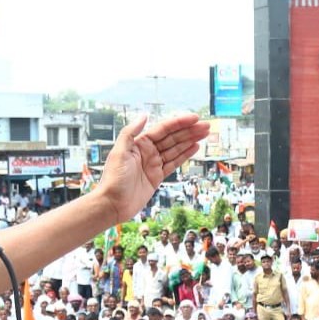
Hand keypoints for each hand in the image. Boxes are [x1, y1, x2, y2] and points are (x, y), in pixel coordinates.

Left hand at [94, 114, 209, 222]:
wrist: (112, 204)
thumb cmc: (113, 179)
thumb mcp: (119, 152)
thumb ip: (130, 132)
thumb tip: (144, 115)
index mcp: (139, 143)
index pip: (163, 129)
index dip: (179, 123)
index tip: (194, 118)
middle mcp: (147, 151)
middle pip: (172, 138)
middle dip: (189, 131)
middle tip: (206, 126)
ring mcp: (153, 164)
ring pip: (176, 149)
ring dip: (190, 141)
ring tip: (204, 134)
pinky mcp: (157, 177)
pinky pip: (174, 163)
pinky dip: (185, 155)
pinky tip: (195, 147)